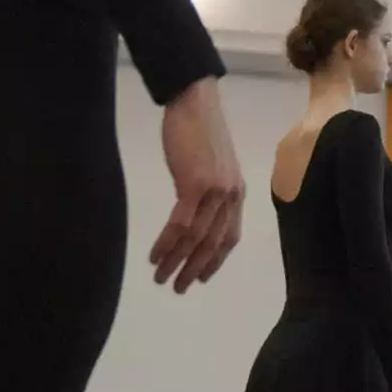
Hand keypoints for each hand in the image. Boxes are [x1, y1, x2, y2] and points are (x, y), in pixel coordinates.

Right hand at [151, 77, 243, 292]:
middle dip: (194, 268)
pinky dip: (167, 243)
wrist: (194, 103)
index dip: (216, 260)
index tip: (201, 277)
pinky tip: (154, 255)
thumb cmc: (199, 131)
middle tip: (177, 287)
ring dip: (176, 261)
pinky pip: (180, 224)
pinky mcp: (196, 184)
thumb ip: (211, 191)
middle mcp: (232, 195)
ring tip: (160, 277)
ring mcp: (215, 191)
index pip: (231, 236)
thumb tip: (196, 214)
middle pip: (213, 243)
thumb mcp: (214, 165)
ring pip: (195, 238)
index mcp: (238, 192)